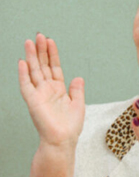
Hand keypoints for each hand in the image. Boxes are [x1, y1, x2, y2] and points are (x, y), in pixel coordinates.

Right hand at [18, 34, 84, 148]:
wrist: (62, 140)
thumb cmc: (70, 127)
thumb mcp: (78, 105)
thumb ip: (77, 90)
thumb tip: (78, 77)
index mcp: (58, 90)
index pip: (54, 67)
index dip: (52, 54)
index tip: (50, 41)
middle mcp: (47, 90)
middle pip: (43, 66)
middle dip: (41, 51)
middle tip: (39, 35)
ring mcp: (39, 94)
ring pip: (33, 71)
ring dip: (31, 57)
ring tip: (29, 42)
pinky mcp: (32, 101)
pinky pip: (26, 85)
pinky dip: (24, 74)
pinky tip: (23, 62)